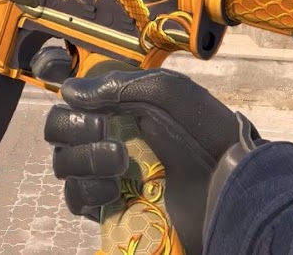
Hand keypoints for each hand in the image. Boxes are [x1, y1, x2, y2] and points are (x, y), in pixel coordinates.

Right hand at [37, 48, 261, 252]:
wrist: (232, 187)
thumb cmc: (210, 137)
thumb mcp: (173, 95)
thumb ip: (123, 84)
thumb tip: (69, 90)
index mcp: (121, 106)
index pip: (74, 96)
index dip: (70, 97)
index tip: (87, 102)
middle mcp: (108, 136)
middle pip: (59, 128)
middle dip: (74, 127)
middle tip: (105, 131)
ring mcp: (107, 174)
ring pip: (64, 164)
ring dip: (83, 159)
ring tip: (119, 162)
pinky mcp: (110, 207)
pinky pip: (76, 199)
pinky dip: (88, 191)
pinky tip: (114, 189)